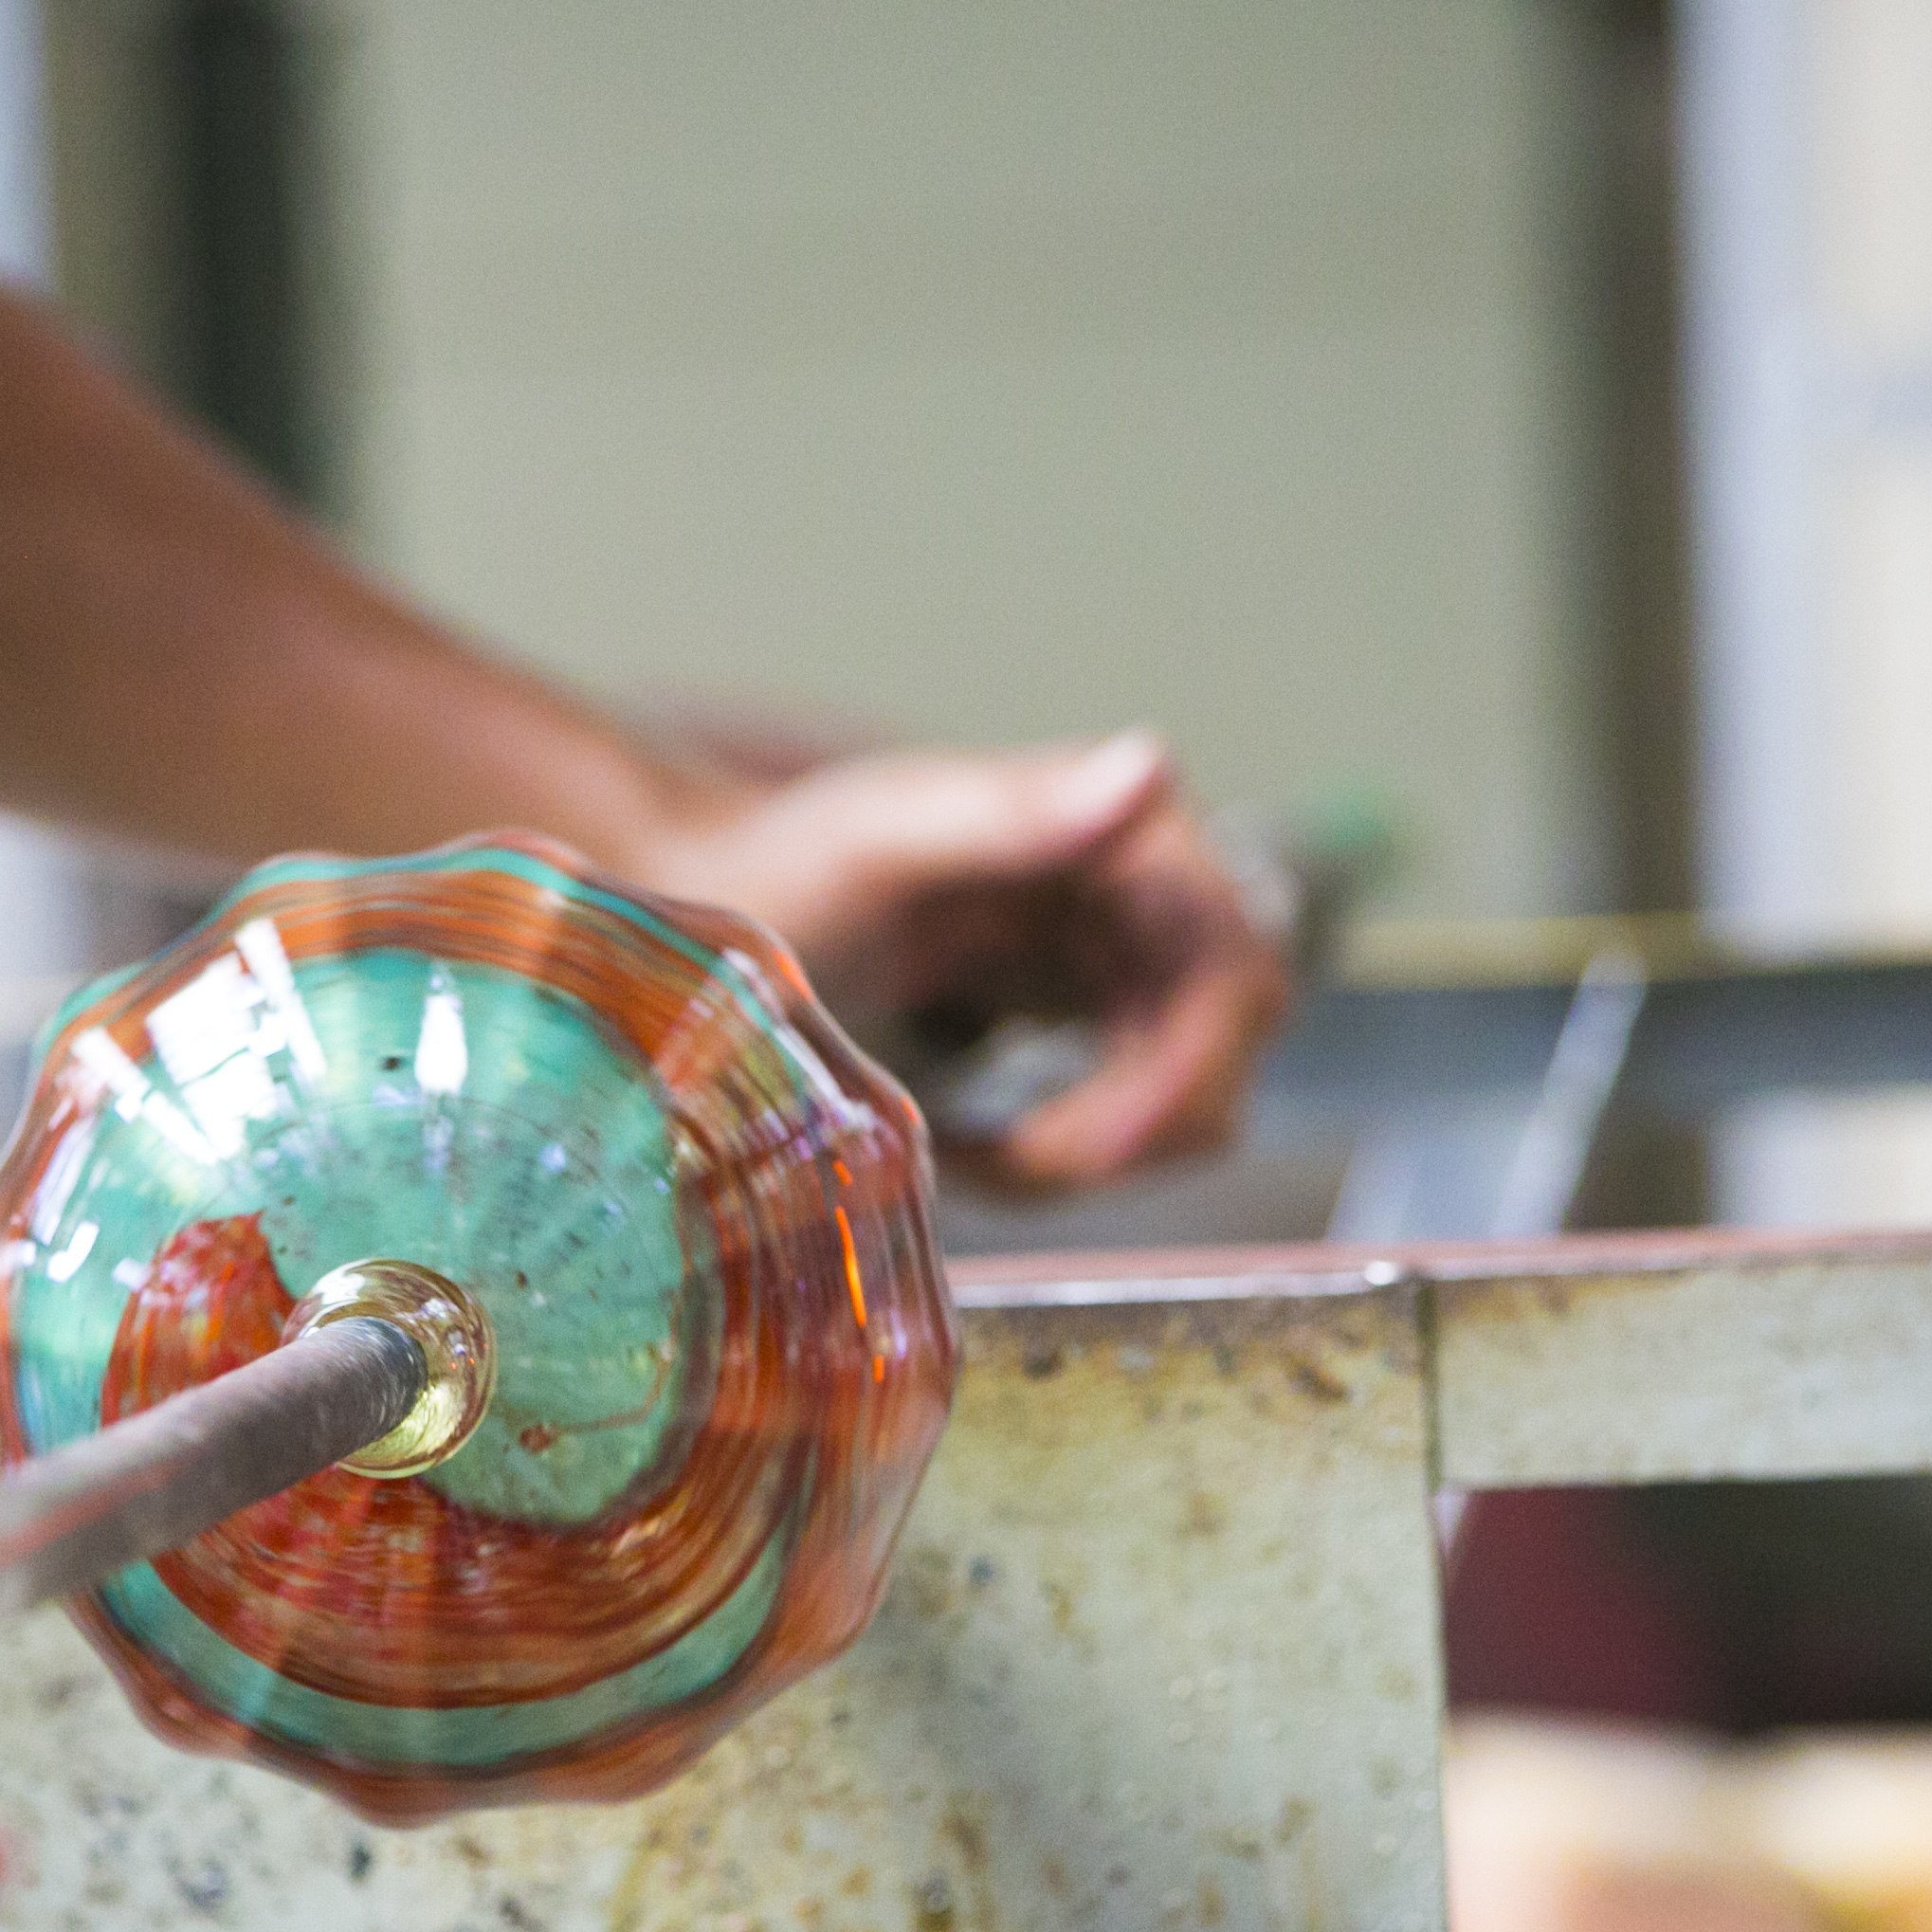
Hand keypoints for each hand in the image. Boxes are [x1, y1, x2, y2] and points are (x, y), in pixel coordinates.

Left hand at [634, 730, 1293, 1190]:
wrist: (694, 899)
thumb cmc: (769, 860)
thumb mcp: (880, 838)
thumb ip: (1011, 807)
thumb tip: (1149, 764)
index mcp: (1119, 826)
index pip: (1236, 975)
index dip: (1185, 1078)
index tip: (1084, 1152)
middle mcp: (1142, 881)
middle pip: (1225, 1047)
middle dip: (1134, 1128)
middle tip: (1007, 1167)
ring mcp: (1119, 947)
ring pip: (1187, 1091)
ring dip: (1097, 1150)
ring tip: (969, 1155)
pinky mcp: (1084, 1003)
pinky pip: (1131, 1107)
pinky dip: (1067, 1150)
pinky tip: (971, 1146)